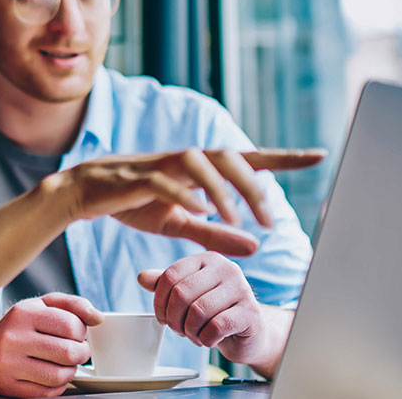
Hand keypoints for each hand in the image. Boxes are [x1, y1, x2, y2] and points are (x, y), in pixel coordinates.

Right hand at [0, 293, 101, 397]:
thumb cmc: (22, 324)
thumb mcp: (45, 304)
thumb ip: (74, 305)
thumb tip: (97, 317)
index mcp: (23, 313)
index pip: (70, 325)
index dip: (81, 332)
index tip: (76, 333)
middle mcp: (12, 338)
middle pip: (68, 353)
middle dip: (81, 353)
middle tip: (77, 350)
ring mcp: (8, 364)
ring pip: (59, 376)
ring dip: (70, 371)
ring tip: (64, 363)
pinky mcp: (8, 386)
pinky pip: (47, 393)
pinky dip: (57, 385)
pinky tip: (51, 374)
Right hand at [45, 148, 323, 255]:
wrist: (83, 194)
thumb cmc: (132, 203)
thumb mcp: (179, 223)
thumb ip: (216, 233)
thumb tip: (257, 246)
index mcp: (198, 169)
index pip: (247, 158)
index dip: (283, 157)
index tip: (318, 155)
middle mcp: (184, 160)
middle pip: (228, 155)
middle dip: (254, 185)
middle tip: (269, 220)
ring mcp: (159, 164)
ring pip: (199, 161)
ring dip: (222, 188)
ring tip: (236, 218)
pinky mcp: (135, 178)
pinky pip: (164, 180)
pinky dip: (184, 193)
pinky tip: (199, 210)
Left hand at [138, 252, 280, 369]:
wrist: (250, 333)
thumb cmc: (216, 312)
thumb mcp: (189, 295)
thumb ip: (166, 285)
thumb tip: (142, 277)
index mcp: (207, 259)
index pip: (170, 276)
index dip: (160, 302)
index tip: (162, 318)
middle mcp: (226, 268)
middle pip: (182, 293)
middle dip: (174, 319)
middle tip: (179, 330)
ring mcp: (242, 289)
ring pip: (198, 311)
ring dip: (189, 331)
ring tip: (194, 335)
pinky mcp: (251, 313)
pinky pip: (216, 327)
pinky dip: (205, 339)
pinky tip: (209, 340)